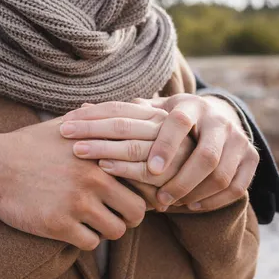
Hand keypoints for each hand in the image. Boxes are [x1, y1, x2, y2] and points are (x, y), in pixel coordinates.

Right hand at [0, 118, 146, 250]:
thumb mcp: (62, 125)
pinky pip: (90, 244)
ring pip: (116, 231)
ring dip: (107, 229)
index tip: (131, 195)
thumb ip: (89, 120)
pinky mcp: (59, 225)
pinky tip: (75, 229)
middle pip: (136, 211)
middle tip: (115, 213)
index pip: (143, 180)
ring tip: (95, 222)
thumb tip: (102, 110)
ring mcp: (77, 204)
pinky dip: (86, 239)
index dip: (143, 191)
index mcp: (100, 156)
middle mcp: (94, 180)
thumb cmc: (29, 144)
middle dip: (128, 216)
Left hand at [60, 102, 191, 210]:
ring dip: (103, 148)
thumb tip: (82, 106)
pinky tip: (103, 167)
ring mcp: (174, 148)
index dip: (90, 114)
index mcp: (155, 113)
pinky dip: (124, 169)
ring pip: (133, 146)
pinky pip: (148, 171)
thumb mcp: (141, 129)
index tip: (64, 120)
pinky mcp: (178, 172)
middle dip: (90, 128)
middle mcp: (166, 126)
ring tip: (78, 150)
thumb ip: (116, 118)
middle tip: (64, 132)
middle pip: (122, 124)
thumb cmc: (164, 147)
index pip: (117, 109)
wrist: (214, 166)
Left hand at [141, 94, 258, 209]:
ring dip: (195, 193)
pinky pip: (237, 187)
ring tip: (171, 203)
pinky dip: (214, 200)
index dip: (166, 146)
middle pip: (206, 156)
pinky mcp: (251, 158)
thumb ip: (133, 114)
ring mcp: (238, 139)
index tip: (151, 169)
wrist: (213, 116)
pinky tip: (192, 206)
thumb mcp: (156, 109)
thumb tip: (96, 112)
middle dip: (182, 181)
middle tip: (160, 198)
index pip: (179, 122)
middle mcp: (219, 120)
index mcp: (191, 105)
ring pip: (222, 175)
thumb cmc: (172, 118)